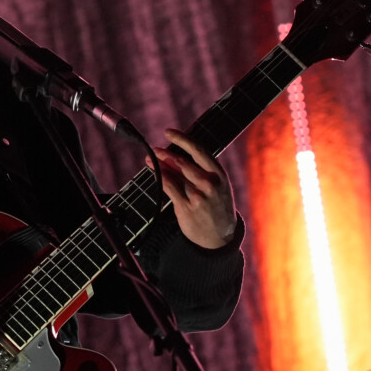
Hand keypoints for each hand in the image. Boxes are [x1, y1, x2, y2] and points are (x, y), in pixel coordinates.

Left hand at [155, 128, 237, 249]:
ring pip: (174, 175)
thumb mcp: (216, 186)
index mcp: (219, 174)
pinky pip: (169, 188)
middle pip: (183, 162)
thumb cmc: (216, 207)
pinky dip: (160, 178)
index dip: (182, 139)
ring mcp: (198, 196)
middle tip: (154, 149)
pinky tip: (154, 173)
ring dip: (159, 165)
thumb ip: (199, 171)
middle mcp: (210, 183)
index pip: (198, 150)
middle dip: (165, 154)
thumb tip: (173, 156)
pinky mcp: (187, 207)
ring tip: (149, 160)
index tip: (169, 132)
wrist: (221, 237)